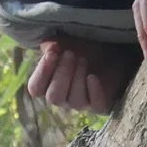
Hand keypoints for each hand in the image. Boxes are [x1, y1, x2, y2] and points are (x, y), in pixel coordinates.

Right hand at [27, 35, 141, 112]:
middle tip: (71, 53)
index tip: (52, 53)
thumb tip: (48, 47)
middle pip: (54, 97)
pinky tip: (93, 77)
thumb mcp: (65, 42)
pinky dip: (94, 91)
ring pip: (74, 101)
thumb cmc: (83, 47)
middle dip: (62, 74)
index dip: (42, 72)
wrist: (111, 51)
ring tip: (83, 59)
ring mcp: (81, 103)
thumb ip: (52, 45)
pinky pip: (96, 105)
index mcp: (48, 85)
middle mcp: (63, 98)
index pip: (36, 88)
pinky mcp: (101, 105)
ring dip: (78, 78)